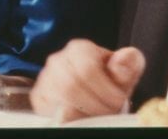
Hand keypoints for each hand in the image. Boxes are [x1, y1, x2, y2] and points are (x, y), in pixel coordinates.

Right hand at [30, 39, 144, 121]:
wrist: (93, 91)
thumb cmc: (109, 80)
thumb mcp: (124, 72)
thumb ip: (128, 64)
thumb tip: (125, 57)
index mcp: (80, 49)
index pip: (87, 69)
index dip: (105, 89)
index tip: (118, 100)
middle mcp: (58, 60)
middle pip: (71, 87)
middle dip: (95, 104)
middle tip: (108, 111)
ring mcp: (45, 79)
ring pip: (60, 100)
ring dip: (83, 113)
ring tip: (97, 113)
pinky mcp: (39, 97)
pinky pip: (49, 110)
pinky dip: (69, 117)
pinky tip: (82, 116)